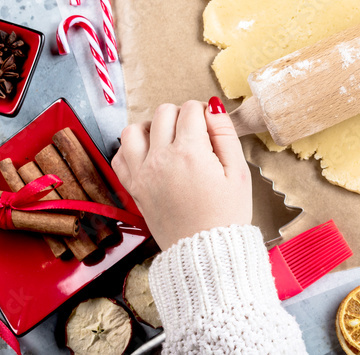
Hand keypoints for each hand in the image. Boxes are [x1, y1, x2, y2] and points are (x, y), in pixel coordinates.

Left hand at [112, 99, 252, 251]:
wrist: (207, 254)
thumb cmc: (227, 215)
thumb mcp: (239, 172)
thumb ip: (225, 134)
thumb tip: (212, 106)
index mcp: (190, 153)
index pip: (190, 110)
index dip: (204, 112)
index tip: (211, 126)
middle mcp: (160, 159)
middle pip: (163, 113)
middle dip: (181, 116)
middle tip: (195, 133)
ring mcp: (142, 174)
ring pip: (133, 129)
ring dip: (151, 127)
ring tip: (168, 139)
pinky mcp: (134, 189)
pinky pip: (120, 156)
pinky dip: (131, 149)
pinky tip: (150, 154)